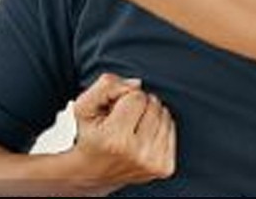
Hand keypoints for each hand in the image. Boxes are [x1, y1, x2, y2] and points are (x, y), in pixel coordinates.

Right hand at [70, 73, 176, 191]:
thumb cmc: (89, 136)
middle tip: (123, 118)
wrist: (93, 172)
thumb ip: (106, 85)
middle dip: (139, 104)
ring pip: (165, 116)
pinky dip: (159, 126)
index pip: (137, 97)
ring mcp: (153, 163)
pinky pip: (171, 129)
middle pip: (153, 105)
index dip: (124, 97)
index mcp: (114, 139)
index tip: (114, 109)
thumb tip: (138, 84)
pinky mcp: (164, 167)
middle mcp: (136, 154)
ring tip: (132, 126)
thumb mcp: (84, 106)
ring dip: (150, 114)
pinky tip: (143, 134)